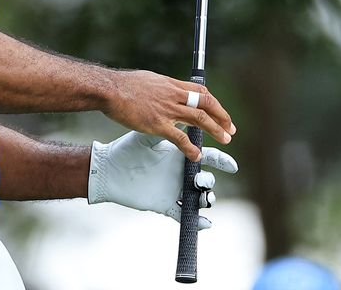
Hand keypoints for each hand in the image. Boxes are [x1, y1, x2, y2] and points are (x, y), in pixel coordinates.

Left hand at [87, 131, 237, 228]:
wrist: (108, 169)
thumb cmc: (126, 151)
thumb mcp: (147, 139)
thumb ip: (165, 130)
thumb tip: (183, 117)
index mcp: (178, 156)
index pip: (207, 157)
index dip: (221, 160)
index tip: (232, 164)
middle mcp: (179, 174)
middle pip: (205, 178)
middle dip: (209, 180)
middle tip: (202, 180)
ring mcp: (173, 190)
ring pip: (198, 198)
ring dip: (205, 199)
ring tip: (203, 198)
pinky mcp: (164, 204)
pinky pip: (183, 215)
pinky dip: (197, 221)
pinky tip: (206, 223)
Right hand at [101, 70, 236, 159]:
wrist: (109, 90)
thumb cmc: (123, 85)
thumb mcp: (148, 80)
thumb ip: (160, 87)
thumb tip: (165, 91)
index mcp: (170, 84)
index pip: (200, 91)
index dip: (213, 102)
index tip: (218, 111)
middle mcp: (173, 95)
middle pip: (206, 104)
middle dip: (221, 116)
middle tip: (230, 128)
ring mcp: (167, 110)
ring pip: (200, 119)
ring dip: (215, 130)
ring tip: (225, 139)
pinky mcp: (158, 124)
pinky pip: (180, 138)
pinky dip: (191, 148)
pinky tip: (197, 155)